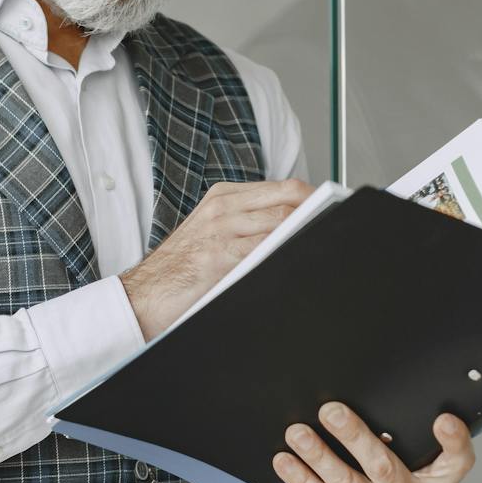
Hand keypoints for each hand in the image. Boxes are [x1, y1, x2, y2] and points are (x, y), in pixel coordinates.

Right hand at [119, 179, 313, 339]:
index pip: (281, 187)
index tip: (330, 208)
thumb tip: (294, 226)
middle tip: (337, 221)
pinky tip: (296, 257)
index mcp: (223, 196)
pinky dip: (284, 250)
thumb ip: (248, 224)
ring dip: (307, 230)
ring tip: (323, 239)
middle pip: (287, 196)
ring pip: (280, 220)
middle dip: (317, 208)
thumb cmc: (181, 269)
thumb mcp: (213, 233)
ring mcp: (221, 228)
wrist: (144, 295)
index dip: (312, 197)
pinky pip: (263, 248)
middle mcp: (223, 206)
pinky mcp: (219, 254)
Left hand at [272, 402, 475, 482]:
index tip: (443, 420)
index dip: (455, 441)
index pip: (457, 462)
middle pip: (385, 468)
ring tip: (298, 434)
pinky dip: (301, 480)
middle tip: (331, 412)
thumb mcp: (420, 470)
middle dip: (355, 437)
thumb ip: (411, 441)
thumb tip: (379, 400)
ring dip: (318, 456)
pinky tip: (286, 462)